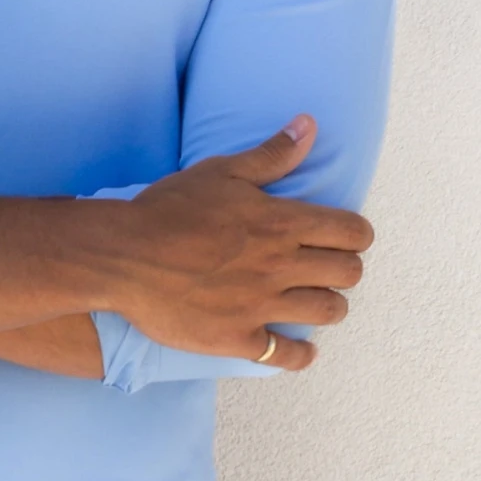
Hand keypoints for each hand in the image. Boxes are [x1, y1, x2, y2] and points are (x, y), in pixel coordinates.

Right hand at [116, 116, 372, 371]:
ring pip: (328, 311)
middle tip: (328, 267)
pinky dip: (299, 355)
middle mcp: (280, 265)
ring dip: (329, 305)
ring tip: (315, 301)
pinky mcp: (238, 337)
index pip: (352, 232)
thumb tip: (309, 125)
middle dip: (346, 269)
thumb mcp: (221, 172)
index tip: (346, 237)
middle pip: (349, 274)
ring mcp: (262, 305)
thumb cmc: (169, 209)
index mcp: (281, 223)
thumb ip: (272, 154)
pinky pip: (286, 355)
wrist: (123, 256)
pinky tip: (299, 350)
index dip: (357, 234)